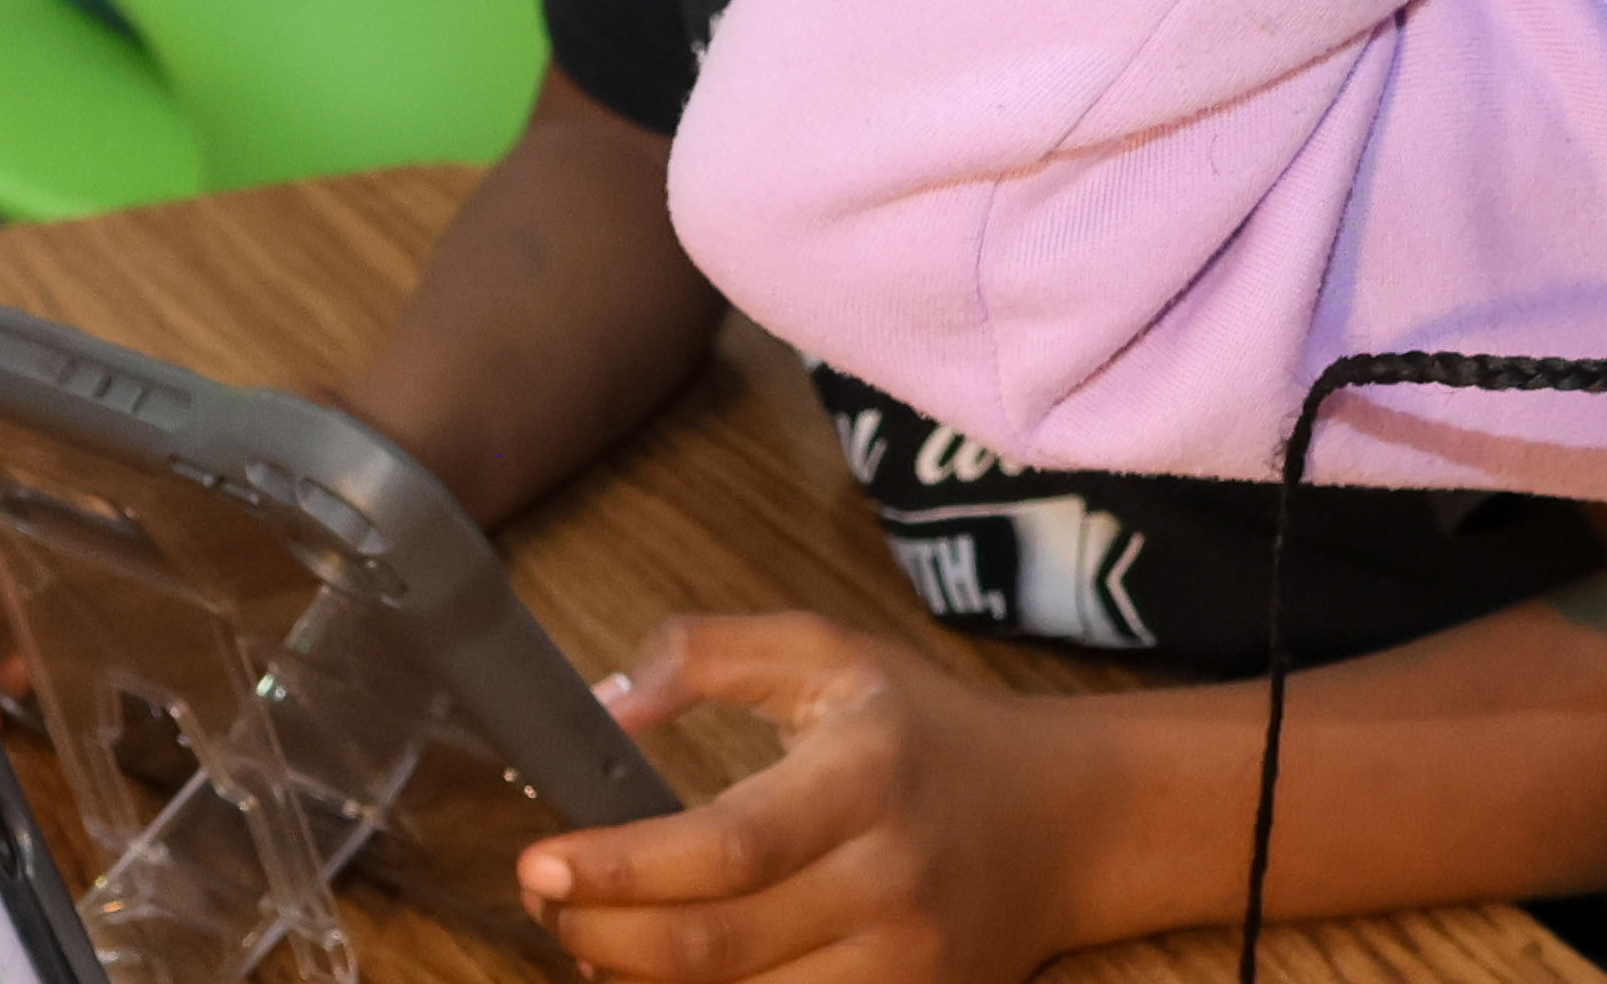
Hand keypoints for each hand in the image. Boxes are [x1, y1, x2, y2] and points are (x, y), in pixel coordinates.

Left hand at [517, 616, 1086, 983]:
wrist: (1065, 822)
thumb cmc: (926, 733)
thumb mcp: (829, 655)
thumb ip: (708, 656)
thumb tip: (605, 706)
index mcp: (865, 778)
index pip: (729, 845)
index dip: (625, 867)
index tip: (541, 862)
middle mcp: (890, 881)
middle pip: (721, 944)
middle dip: (606, 933)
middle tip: (544, 900)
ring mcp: (907, 964)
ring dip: (644, 983)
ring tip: (591, 941)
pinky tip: (663, 977)